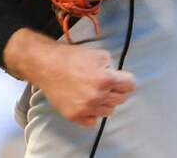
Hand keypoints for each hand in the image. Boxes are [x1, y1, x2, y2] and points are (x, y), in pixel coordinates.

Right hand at [4, 29, 135, 126]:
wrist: (46, 65)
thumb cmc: (71, 57)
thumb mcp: (98, 54)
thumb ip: (112, 67)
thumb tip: (118, 77)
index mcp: (105, 79)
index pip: (130, 85)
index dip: (125, 80)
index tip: (120, 78)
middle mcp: (97, 96)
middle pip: (121, 99)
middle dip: (115, 90)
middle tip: (104, 83)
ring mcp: (86, 108)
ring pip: (109, 111)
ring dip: (105, 102)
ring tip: (93, 91)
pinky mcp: (75, 116)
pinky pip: (93, 121)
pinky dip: (92, 113)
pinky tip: (86, 102)